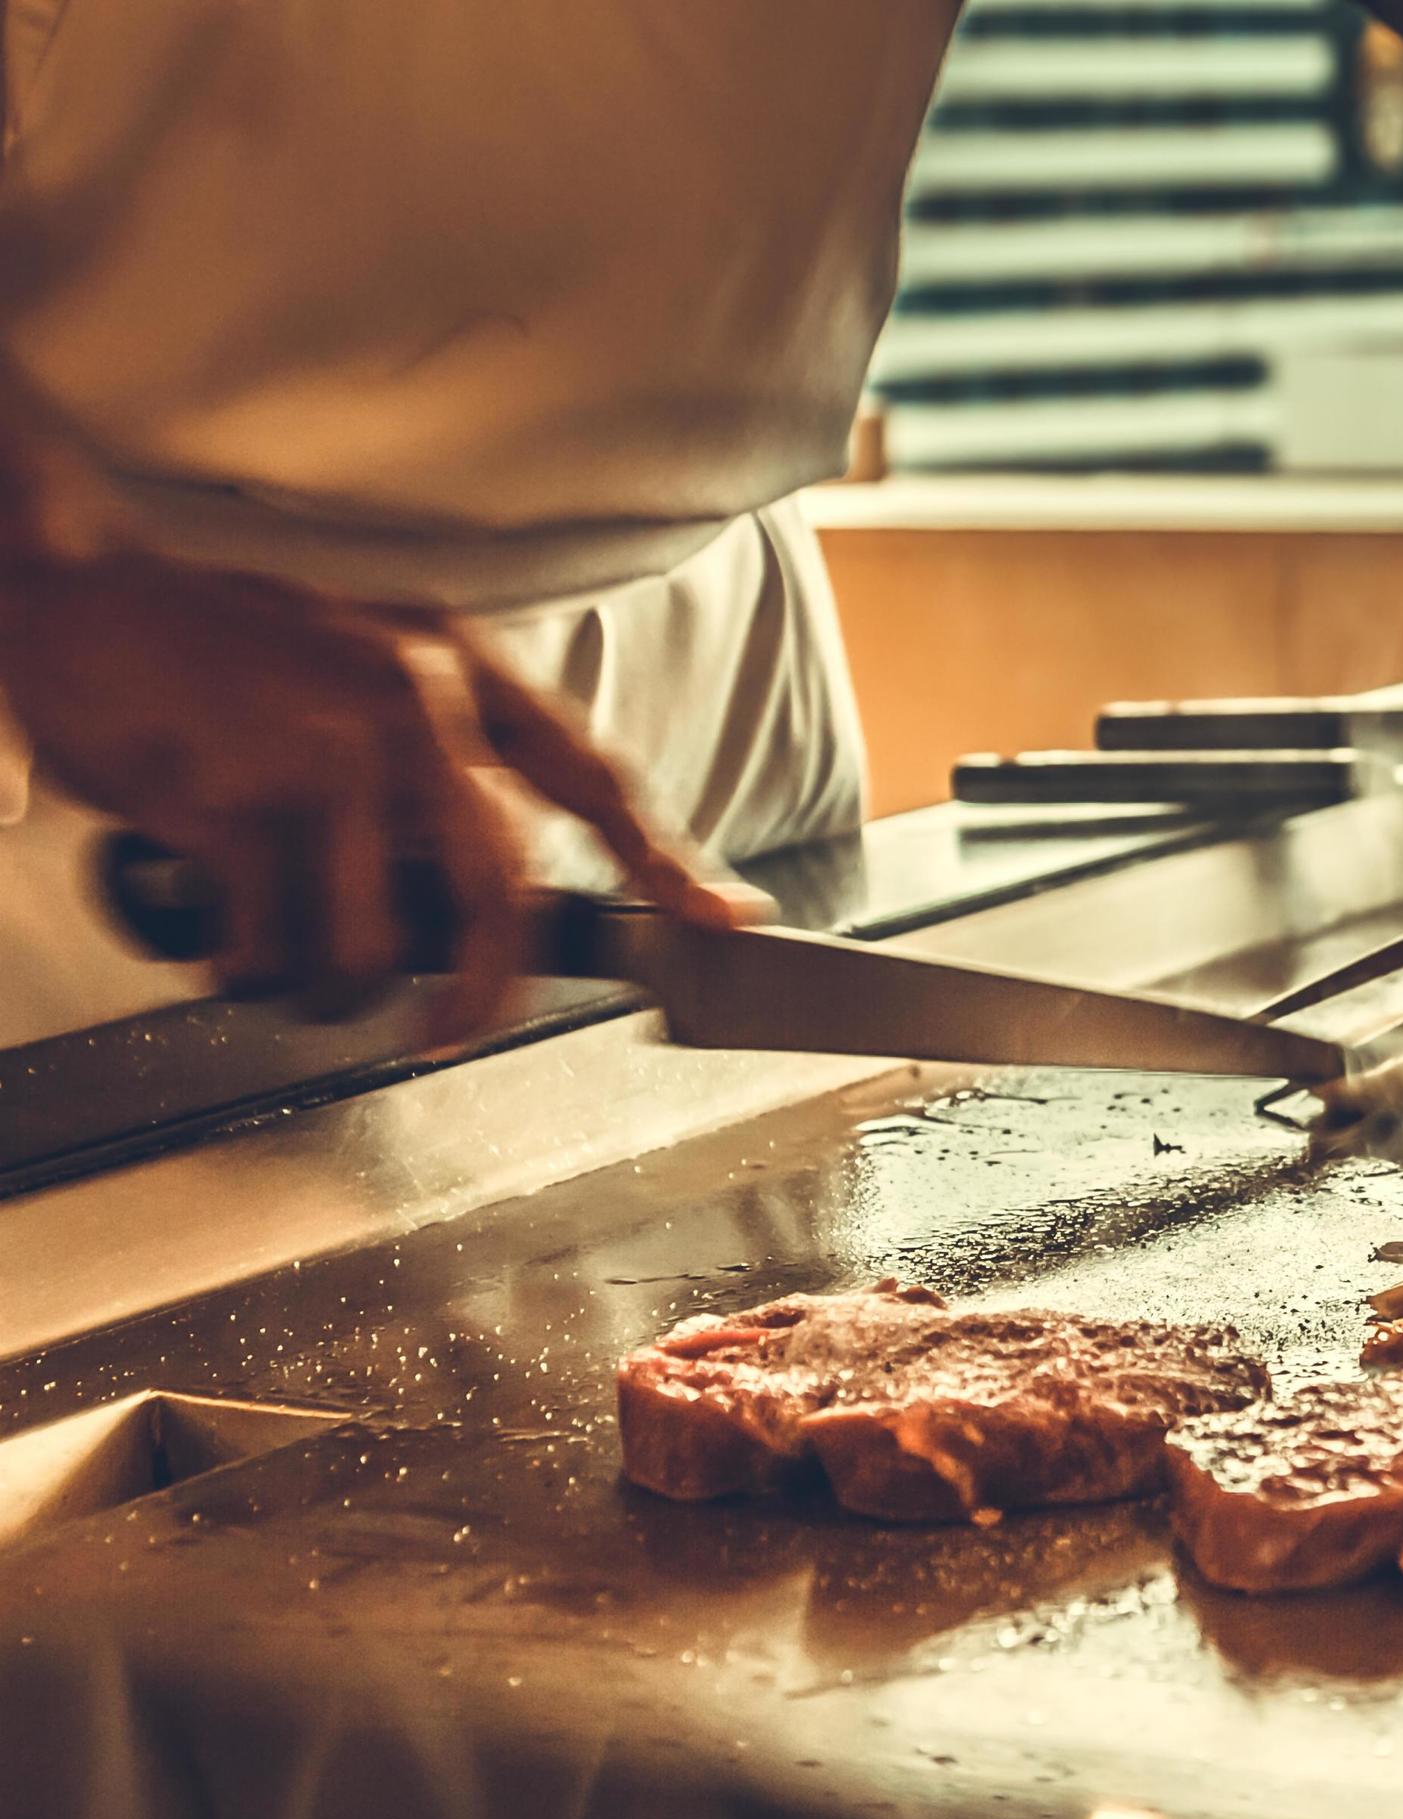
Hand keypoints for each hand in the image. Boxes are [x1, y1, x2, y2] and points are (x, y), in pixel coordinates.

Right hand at [0, 550, 735, 1043]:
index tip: (725, 922)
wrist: (75, 598)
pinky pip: (268, 945)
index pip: (593, 778)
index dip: (666, 859)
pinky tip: (220, 928)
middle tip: (449, 1034)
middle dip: (478, 995)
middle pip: (498, 892)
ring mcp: (318, 746)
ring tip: (283, 954)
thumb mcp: (368, 672)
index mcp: (458, 668)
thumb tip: (509, 896)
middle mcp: (408, 699)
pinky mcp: (227, 797)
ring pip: (372, 945)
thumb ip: (449, 763)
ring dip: (324, 987)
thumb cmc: (231, 659)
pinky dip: (244, 965)